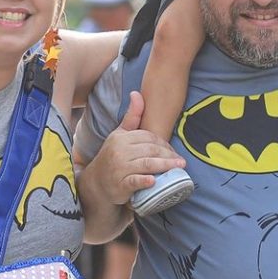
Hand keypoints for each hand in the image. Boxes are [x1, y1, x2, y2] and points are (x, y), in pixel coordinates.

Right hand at [89, 91, 186, 205]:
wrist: (96, 183)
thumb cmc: (112, 156)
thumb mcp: (119, 135)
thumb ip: (131, 116)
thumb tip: (136, 93)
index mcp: (121, 138)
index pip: (148, 137)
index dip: (163, 143)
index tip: (173, 150)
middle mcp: (119, 151)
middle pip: (150, 150)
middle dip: (168, 154)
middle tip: (181, 161)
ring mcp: (119, 168)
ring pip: (146, 164)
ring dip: (164, 165)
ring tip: (179, 167)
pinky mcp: (120, 185)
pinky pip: (134, 181)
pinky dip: (144, 181)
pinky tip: (154, 181)